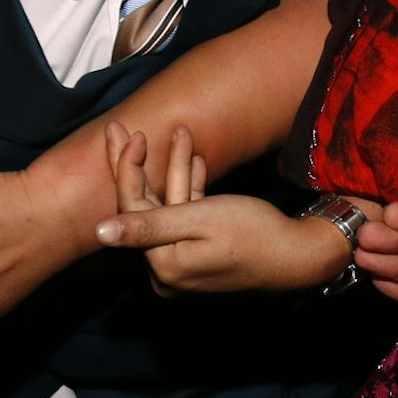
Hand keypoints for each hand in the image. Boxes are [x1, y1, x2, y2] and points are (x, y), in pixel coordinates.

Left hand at [94, 122, 352, 294]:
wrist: (299, 256)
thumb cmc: (253, 234)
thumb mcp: (199, 221)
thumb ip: (147, 226)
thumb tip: (98, 232)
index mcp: (161, 265)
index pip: (131, 210)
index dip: (127, 169)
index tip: (130, 133)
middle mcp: (167, 270)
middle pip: (144, 209)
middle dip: (143, 165)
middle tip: (124, 128)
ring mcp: (184, 265)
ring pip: (169, 209)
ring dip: (174, 171)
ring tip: (179, 133)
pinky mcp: (201, 257)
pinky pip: (188, 219)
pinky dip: (191, 191)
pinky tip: (195, 160)